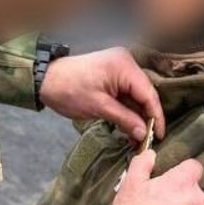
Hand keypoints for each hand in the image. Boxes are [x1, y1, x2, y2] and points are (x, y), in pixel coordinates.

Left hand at [38, 47, 165, 143]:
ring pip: (136, 96)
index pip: (148, 93)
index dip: (155, 116)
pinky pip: (126, 94)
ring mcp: (120, 68)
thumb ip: (124, 119)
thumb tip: (143, 134)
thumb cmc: (69, 90)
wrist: (45, 79)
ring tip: (137, 139)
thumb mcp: (99, 107)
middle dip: (146, 118)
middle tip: (147, 141)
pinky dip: (127, 110)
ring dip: (136, 116)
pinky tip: (129, 127)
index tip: (158, 136)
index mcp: (124, 66)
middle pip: (144, 94)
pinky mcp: (113, 76)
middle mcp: (126, 63)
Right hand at [113, 151, 203, 204]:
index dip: (182, 170)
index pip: (194, 166)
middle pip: (193, 190)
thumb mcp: (130, 184)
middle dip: (180, 194)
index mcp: (184, 182)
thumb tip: (150, 154)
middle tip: (159, 203)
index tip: (169, 177)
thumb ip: (142, 164)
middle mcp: (198, 199)